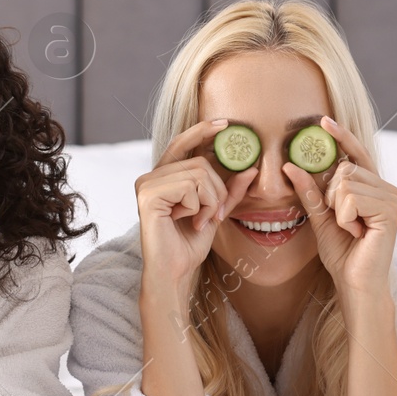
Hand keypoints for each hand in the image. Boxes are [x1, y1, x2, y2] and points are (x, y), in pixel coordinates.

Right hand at [135, 119, 257, 296]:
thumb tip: (250, 167)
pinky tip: (187, 222)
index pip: (183, 142)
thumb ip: (229, 190)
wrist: (175, 272)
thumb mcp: (215, 212)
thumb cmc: (190, 244)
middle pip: (200, 162)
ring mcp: (146, 184)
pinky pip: (189, 187)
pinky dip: (198, 207)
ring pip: (198, 174)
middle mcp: (150, 176)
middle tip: (213, 215)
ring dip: (209, 202)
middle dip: (217, 191)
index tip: (225, 123)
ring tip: (198, 221)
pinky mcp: (148, 195)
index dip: (202, 130)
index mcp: (163, 177)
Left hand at [282, 116, 396, 300]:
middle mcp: (390, 189)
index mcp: (376, 187)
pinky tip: (357, 232)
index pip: (357, 155)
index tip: (323, 121)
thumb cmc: (343, 253)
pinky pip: (351, 198)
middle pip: (345, 169)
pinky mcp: (391, 210)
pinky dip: (345, 217)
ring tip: (352, 229)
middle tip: (343, 222)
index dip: (341, 137)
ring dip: (338, 210)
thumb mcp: (320, 217)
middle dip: (332, 196)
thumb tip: (290, 165)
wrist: (356, 283)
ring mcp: (393, 198)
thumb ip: (310, 191)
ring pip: (346, 182)